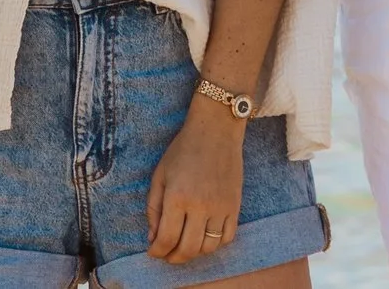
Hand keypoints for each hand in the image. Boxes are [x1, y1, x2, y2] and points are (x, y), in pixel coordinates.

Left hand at [146, 102, 244, 263]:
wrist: (216, 131)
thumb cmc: (183, 150)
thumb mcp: (160, 175)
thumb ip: (153, 209)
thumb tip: (153, 237)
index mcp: (177, 197)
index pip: (166, 239)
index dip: (157, 251)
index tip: (153, 252)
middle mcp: (200, 206)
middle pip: (188, 249)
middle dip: (173, 258)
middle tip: (167, 255)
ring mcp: (220, 207)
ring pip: (208, 248)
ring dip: (194, 253)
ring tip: (184, 246)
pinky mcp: (235, 206)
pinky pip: (227, 238)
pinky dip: (215, 245)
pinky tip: (204, 238)